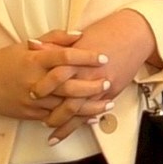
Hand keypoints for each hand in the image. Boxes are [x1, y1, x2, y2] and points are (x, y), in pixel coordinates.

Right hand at [0, 41, 109, 122]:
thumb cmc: (4, 60)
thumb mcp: (26, 46)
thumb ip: (54, 39)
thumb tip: (80, 34)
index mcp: (34, 60)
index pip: (64, 57)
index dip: (85, 57)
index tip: (102, 57)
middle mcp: (34, 81)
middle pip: (68, 85)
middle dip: (91, 85)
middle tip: (108, 81)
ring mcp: (32, 100)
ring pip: (65, 106)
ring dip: (89, 106)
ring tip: (107, 103)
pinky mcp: (30, 114)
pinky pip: (56, 118)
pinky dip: (75, 118)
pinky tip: (90, 117)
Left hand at [34, 10, 158, 141]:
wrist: (132, 34)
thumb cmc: (105, 32)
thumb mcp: (77, 37)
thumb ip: (54, 44)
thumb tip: (32, 45)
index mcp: (76, 57)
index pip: (54, 76)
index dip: (42, 87)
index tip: (30, 96)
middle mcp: (87, 73)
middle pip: (65, 97)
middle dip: (50, 110)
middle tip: (37, 117)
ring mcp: (100, 84)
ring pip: (78, 109)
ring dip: (64, 122)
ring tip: (52, 131)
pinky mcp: (111, 92)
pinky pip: (93, 111)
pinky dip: (82, 122)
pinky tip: (75, 129)